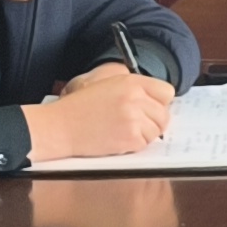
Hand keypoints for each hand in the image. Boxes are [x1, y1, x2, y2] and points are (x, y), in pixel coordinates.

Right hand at [31, 63, 175, 160]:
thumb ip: (134, 89)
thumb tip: (158, 102)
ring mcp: (134, 118)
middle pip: (164, 114)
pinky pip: (145, 144)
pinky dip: (134, 145)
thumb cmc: (79, 108)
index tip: (151, 108)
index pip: (166, 92)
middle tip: (134, 124)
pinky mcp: (130, 137)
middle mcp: (135, 98)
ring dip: (144, 134)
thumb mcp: (106, 85)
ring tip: (122, 131)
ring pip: (157, 131)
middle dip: (153, 121)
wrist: (60, 126)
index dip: (159, 103)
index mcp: (130, 82)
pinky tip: (118, 138)